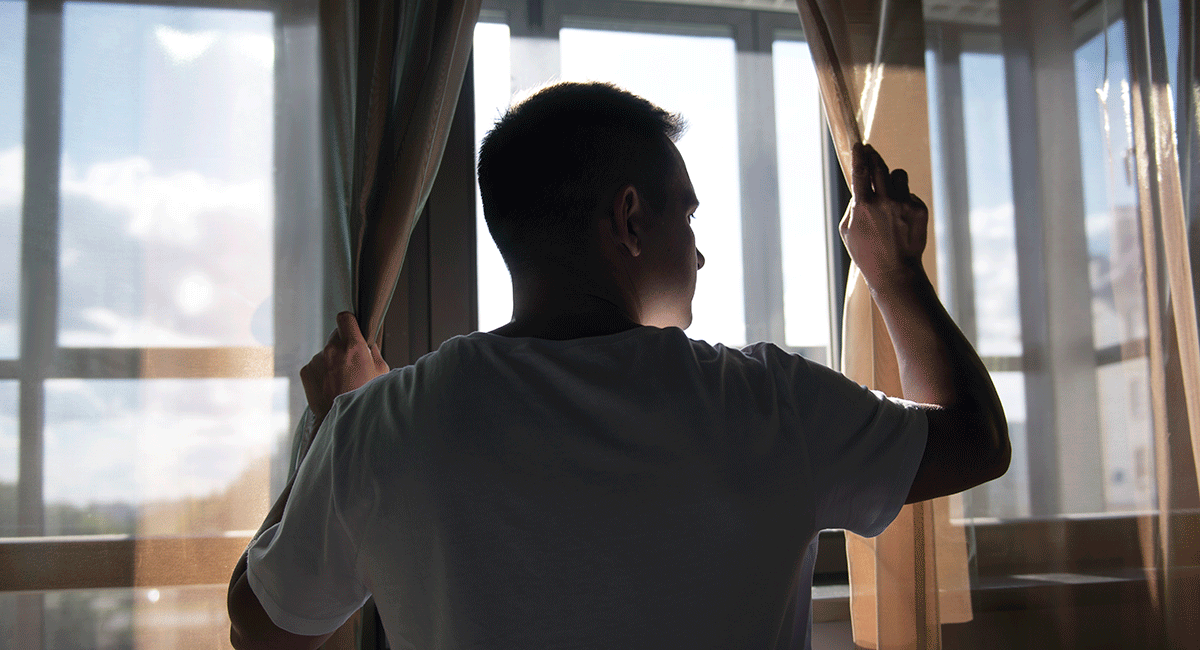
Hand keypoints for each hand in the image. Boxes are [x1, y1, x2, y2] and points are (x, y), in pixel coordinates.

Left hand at [300, 311, 388, 428]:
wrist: (343, 420)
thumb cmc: (364, 398)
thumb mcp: (381, 373)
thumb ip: (374, 353)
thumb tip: (369, 345)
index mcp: (353, 347)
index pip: (345, 319)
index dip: (349, 323)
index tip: (351, 329)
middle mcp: (333, 350)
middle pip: (336, 336)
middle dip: (342, 346)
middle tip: (350, 363)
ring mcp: (317, 360)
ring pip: (326, 352)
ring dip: (332, 361)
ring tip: (340, 380)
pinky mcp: (306, 371)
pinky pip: (315, 364)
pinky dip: (321, 372)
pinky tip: (330, 385)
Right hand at [841, 143, 928, 291]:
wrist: (895, 271)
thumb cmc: (867, 253)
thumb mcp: (848, 231)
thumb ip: (853, 206)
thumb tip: (860, 188)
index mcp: (863, 207)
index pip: (861, 172)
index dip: (859, 155)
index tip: (859, 145)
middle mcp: (885, 202)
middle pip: (880, 166)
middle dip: (874, 156)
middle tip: (870, 152)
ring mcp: (904, 205)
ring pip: (898, 175)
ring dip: (892, 180)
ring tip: (889, 195)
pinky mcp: (919, 210)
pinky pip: (910, 194)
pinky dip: (905, 201)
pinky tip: (901, 219)